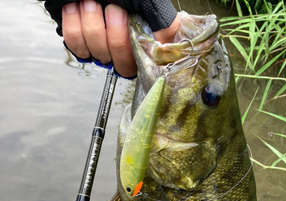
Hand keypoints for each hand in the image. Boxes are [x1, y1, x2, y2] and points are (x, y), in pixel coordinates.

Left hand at [62, 0, 180, 77]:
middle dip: (115, 31)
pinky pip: (77, 45)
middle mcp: (124, 53)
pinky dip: (73, 23)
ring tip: (91, 3)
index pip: (146, 63)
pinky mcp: (82, 45)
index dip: (135, 44)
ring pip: (98, 52)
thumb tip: (166, 40)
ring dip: (92, 21)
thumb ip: (165, 24)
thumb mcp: (151, 6)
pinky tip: (76, 7)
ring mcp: (103, 51)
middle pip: (122, 63)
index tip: (129, 18)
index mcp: (145, 45)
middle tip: (111, 7)